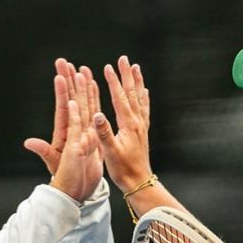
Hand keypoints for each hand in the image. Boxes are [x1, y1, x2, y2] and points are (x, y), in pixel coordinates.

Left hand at [24, 58, 102, 179]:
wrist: (78, 187)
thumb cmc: (65, 175)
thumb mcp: (53, 161)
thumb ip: (43, 150)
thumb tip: (28, 142)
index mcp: (64, 131)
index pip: (62, 106)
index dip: (61, 91)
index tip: (59, 74)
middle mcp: (73, 127)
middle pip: (71, 99)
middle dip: (69, 81)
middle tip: (64, 61)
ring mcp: (83, 129)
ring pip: (84, 103)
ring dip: (83, 86)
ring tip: (82, 68)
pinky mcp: (93, 134)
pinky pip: (94, 113)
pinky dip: (95, 100)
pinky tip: (95, 87)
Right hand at [92, 55, 152, 191]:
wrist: (139, 182)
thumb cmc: (123, 170)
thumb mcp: (110, 152)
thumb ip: (104, 132)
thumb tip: (97, 114)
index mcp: (128, 125)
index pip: (119, 98)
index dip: (113, 82)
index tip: (108, 67)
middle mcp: (137, 122)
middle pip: (131, 93)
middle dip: (126, 75)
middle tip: (124, 59)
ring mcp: (142, 126)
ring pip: (139, 98)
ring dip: (137, 82)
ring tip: (136, 68)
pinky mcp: (143, 132)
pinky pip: (144, 109)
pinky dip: (144, 98)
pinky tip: (144, 92)